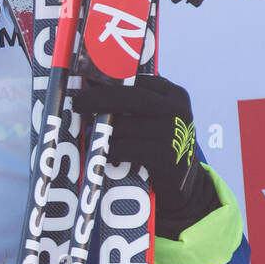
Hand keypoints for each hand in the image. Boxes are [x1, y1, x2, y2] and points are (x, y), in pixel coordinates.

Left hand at [70, 74, 217, 237]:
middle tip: (77, 104)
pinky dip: (111, 152)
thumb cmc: (162, 144)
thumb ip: (135, 102)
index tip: (86, 85)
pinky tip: (108, 155)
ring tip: (95, 138)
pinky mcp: (165, 155)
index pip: (135, 81)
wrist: (187, 182)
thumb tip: (93, 86)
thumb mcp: (158, 118)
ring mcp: (172, 132)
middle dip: (97, 99)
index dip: (108, 83)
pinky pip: (124, 148)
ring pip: (121, 126)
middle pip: (127, 97)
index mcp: (174, 94)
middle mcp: (176, 109)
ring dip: (102, 133)